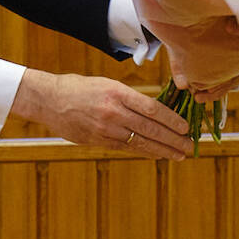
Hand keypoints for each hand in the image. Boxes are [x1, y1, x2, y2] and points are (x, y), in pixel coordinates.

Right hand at [12, 69, 191, 160]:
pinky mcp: (98, 141)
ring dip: (162, 150)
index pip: (152, 109)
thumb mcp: (107, 84)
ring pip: (141, 142)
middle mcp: (114, 112)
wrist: (49, 100)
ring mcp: (106, 129)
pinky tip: (157, 155)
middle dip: (173, 139)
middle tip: (189, 146)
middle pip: (151, 128)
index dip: (172, 120)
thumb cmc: (80, 87)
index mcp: (118, 92)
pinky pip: (126, 148)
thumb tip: (155, 110)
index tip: (185, 127)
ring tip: (178, 155)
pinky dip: (144, 152)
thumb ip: (129, 98)